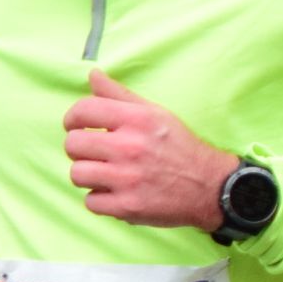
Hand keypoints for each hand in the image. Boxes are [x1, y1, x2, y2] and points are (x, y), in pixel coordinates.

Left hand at [62, 71, 233, 230]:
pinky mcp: (127, 206)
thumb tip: (92, 75)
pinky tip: (117, 193)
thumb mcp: (155, 113)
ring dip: (89, 175)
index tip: (77, 126)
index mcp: (137, 120)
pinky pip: (90, 202)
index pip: (83, 110)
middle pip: (73, 144)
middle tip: (97, 153)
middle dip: (80, 149)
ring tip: (107, 174)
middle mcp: (131, 147)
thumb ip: (120, 95)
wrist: (210, 186)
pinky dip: (101, 200)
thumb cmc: (180, 147)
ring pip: (77, 174)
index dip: (73, 119)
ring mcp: (127, 179)